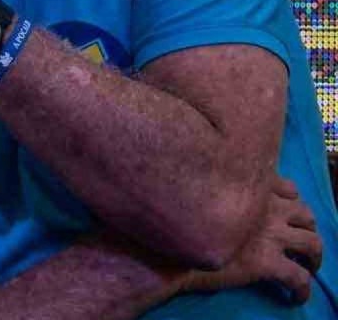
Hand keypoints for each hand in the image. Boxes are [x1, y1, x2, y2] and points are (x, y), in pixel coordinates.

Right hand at [181, 177, 321, 303]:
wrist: (168, 248)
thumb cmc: (176, 218)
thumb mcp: (199, 190)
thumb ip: (219, 187)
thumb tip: (217, 188)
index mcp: (250, 187)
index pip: (288, 188)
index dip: (292, 201)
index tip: (285, 211)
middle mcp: (266, 207)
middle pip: (306, 215)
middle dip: (308, 228)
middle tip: (300, 241)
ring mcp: (270, 235)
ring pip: (313, 244)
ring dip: (315, 257)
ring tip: (309, 266)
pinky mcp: (267, 262)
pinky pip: (299, 278)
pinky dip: (303, 289)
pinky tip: (295, 297)